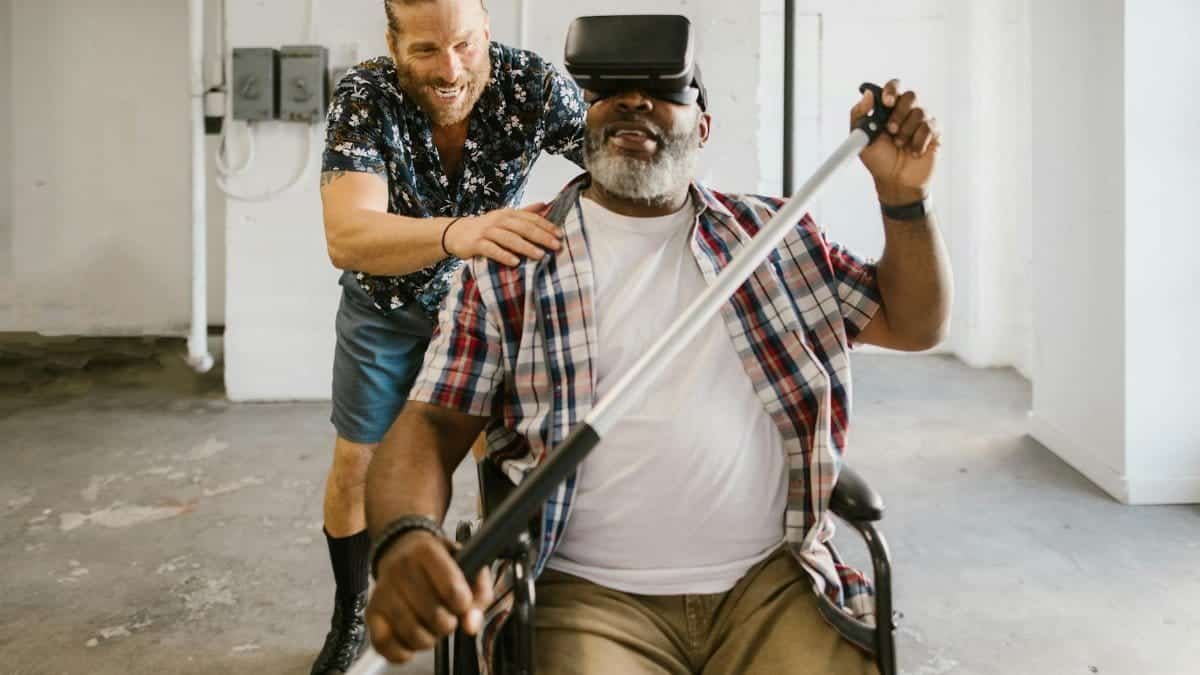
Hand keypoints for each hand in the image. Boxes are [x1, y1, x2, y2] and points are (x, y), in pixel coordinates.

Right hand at [366, 530, 494, 663]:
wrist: (400, 550)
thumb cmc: (439, 562)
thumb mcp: (467, 563)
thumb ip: (479, 592)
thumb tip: (471, 624)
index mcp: (427, 551)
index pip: (452, 590)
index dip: (463, 605)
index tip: (461, 603)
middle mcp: (400, 569)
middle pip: (434, 616)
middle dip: (448, 624)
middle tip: (447, 616)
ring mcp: (383, 591)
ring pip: (412, 633)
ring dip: (429, 639)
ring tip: (431, 627)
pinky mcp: (372, 612)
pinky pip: (385, 644)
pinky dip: (403, 651)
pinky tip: (412, 641)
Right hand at [445, 203, 561, 265]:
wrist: (456, 232)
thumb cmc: (486, 227)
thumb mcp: (505, 217)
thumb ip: (524, 212)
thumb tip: (544, 204)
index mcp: (508, 214)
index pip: (531, 218)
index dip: (546, 226)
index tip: (560, 235)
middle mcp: (499, 220)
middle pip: (523, 228)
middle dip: (541, 237)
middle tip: (556, 246)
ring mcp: (487, 231)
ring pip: (509, 239)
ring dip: (526, 247)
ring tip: (540, 255)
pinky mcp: (476, 243)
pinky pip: (492, 250)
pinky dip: (504, 255)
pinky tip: (515, 262)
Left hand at [850, 79, 941, 204]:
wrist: (895, 182)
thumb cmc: (878, 161)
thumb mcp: (860, 138)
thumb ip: (859, 114)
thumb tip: (868, 94)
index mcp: (888, 110)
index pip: (893, 87)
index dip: (891, 90)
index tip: (887, 103)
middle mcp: (906, 113)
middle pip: (910, 96)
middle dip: (899, 114)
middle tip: (891, 130)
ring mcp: (921, 122)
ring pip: (920, 112)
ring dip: (907, 131)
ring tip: (900, 145)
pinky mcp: (934, 133)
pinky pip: (930, 127)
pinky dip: (919, 141)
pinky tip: (913, 152)